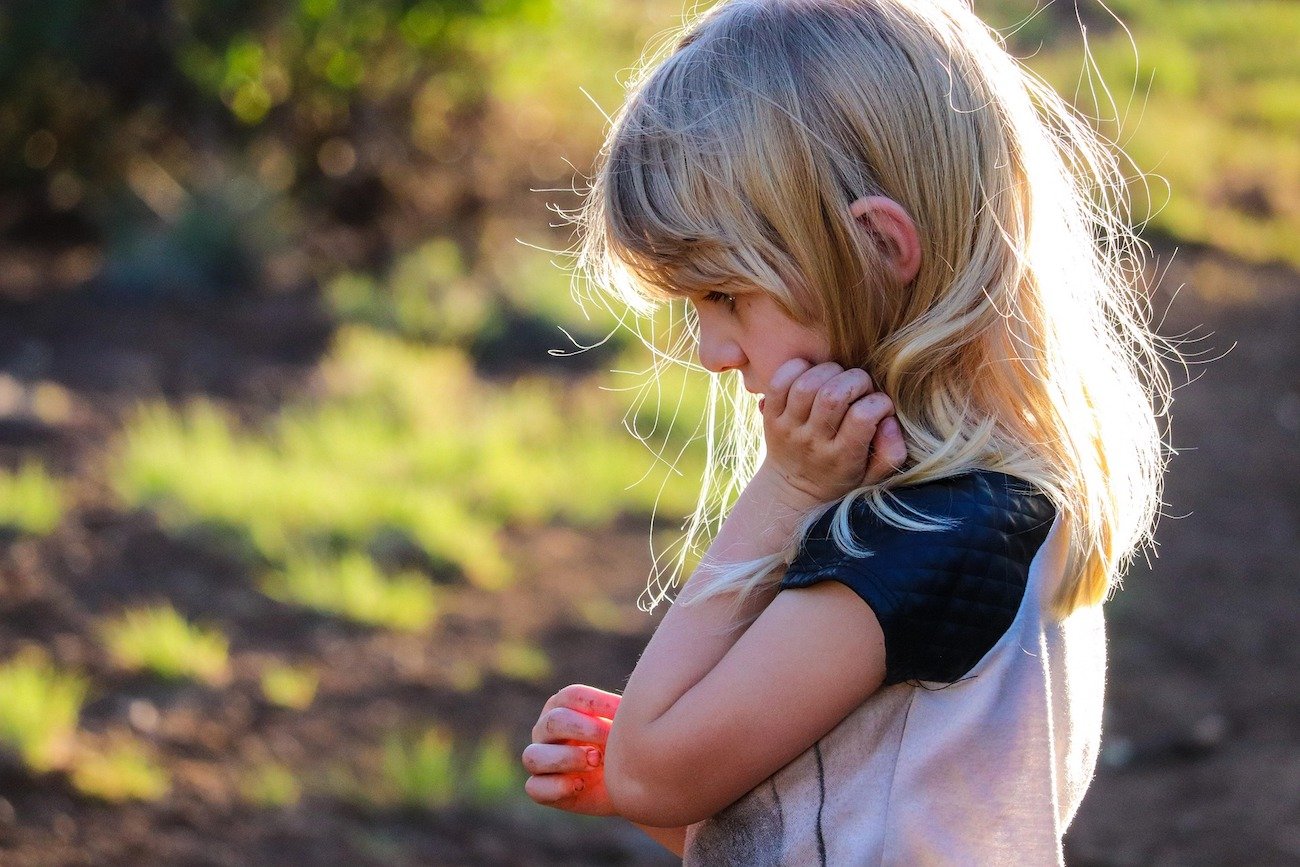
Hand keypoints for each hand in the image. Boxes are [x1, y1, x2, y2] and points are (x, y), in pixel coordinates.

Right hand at [522, 684, 621, 816]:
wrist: (625, 786)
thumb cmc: (622, 747)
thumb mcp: (625, 726)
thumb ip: (624, 711)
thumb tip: (633, 700)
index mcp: (562, 706)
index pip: (571, 696)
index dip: (598, 703)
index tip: (624, 712)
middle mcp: (545, 730)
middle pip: (554, 721)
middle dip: (586, 729)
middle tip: (611, 739)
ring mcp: (539, 759)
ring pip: (534, 755)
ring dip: (568, 758)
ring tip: (596, 761)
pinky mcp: (541, 788)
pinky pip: (535, 788)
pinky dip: (558, 787)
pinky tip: (581, 785)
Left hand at [759, 359, 906, 505]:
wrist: (791, 490)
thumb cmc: (840, 477)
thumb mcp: (872, 477)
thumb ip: (891, 452)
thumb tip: (889, 420)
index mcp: (842, 457)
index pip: (862, 417)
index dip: (879, 402)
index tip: (880, 406)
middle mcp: (813, 442)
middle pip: (833, 394)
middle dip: (856, 380)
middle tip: (860, 388)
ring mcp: (789, 428)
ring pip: (807, 384)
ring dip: (829, 371)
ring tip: (837, 380)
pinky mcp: (771, 416)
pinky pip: (779, 382)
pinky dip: (797, 369)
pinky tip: (812, 374)